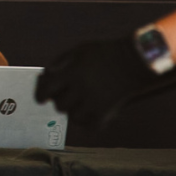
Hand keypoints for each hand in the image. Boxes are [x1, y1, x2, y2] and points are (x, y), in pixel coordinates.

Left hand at [35, 35, 156, 127]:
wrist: (135, 59)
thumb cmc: (105, 53)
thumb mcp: (80, 49)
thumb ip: (60, 62)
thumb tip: (45, 77)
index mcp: (72, 72)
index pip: (46, 90)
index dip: (41, 95)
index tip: (42, 99)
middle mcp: (81, 88)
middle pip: (60, 105)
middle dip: (62, 101)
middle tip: (70, 96)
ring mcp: (94, 102)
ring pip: (74, 117)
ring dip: (75, 111)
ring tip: (83, 103)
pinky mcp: (107, 112)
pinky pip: (90, 125)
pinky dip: (88, 121)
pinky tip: (91, 113)